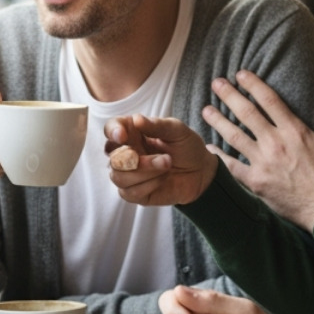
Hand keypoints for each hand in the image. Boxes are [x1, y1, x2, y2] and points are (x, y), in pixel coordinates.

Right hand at [104, 115, 218, 205]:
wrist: (201, 172)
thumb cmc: (186, 147)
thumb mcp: (177, 130)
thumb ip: (156, 125)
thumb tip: (136, 119)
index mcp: (132, 133)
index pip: (111, 128)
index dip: (112, 132)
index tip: (123, 136)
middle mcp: (125, 152)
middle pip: (113, 157)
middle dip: (137, 160)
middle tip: (165, 158)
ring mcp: (128, 174)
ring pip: (118, 177)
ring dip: (145, 173)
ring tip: (167, 166)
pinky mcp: (134, 193)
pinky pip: (128, 193)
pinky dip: (147, 186)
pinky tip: (162, 180)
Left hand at [201, 72, 313, 231]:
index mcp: (296, 131)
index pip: (269, 100)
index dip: (253, 84)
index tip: (241, 74)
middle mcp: (276, 143)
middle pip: (247, 113)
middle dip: (229, 95)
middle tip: (216, 83)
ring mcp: (264, 163)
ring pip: (234, 136)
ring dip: (218, 121)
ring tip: (206, 109)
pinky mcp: (256, 182)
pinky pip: (231, 166)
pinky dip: (218, 156)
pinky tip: (208, 147)